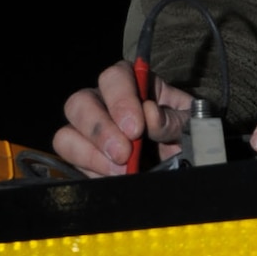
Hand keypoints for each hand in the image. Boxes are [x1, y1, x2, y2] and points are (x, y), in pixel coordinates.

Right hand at [54, 62, 191, 176]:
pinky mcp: (83, 157)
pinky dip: (91, 170)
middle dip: (99, 130)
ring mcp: (89, 131)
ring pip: (66, 133)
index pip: (114, 77)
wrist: (184, 164)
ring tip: (120, 170)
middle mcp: (104, 102)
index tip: (136, 129)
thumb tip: (151, 115)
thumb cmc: (185, 135)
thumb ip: (174, 120)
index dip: (121, 101)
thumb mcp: (189, 124)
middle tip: (124, 154)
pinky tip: (114, 177)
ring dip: (89, 154)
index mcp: (132, 83)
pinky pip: (71, 161)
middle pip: (80, 103)